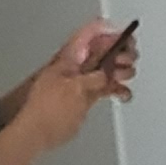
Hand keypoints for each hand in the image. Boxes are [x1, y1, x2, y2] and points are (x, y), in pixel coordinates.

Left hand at [13, 26, 120, 144]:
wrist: (36, 133)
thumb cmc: (45, 111)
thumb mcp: (75, 90)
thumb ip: (96, 78)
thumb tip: (109, 72)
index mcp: (70, 56)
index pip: (92, 33)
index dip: (110, 31)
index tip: (126, 38)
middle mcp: (78, 65)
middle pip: (104, 48)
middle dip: (121, 50)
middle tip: (129, 58)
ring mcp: (82, 80)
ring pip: (108, 67)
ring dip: (122, 69)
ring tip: (126, 75)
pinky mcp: (86, 96)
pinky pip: (107, 86)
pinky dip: (118, 88)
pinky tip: (123, 93)